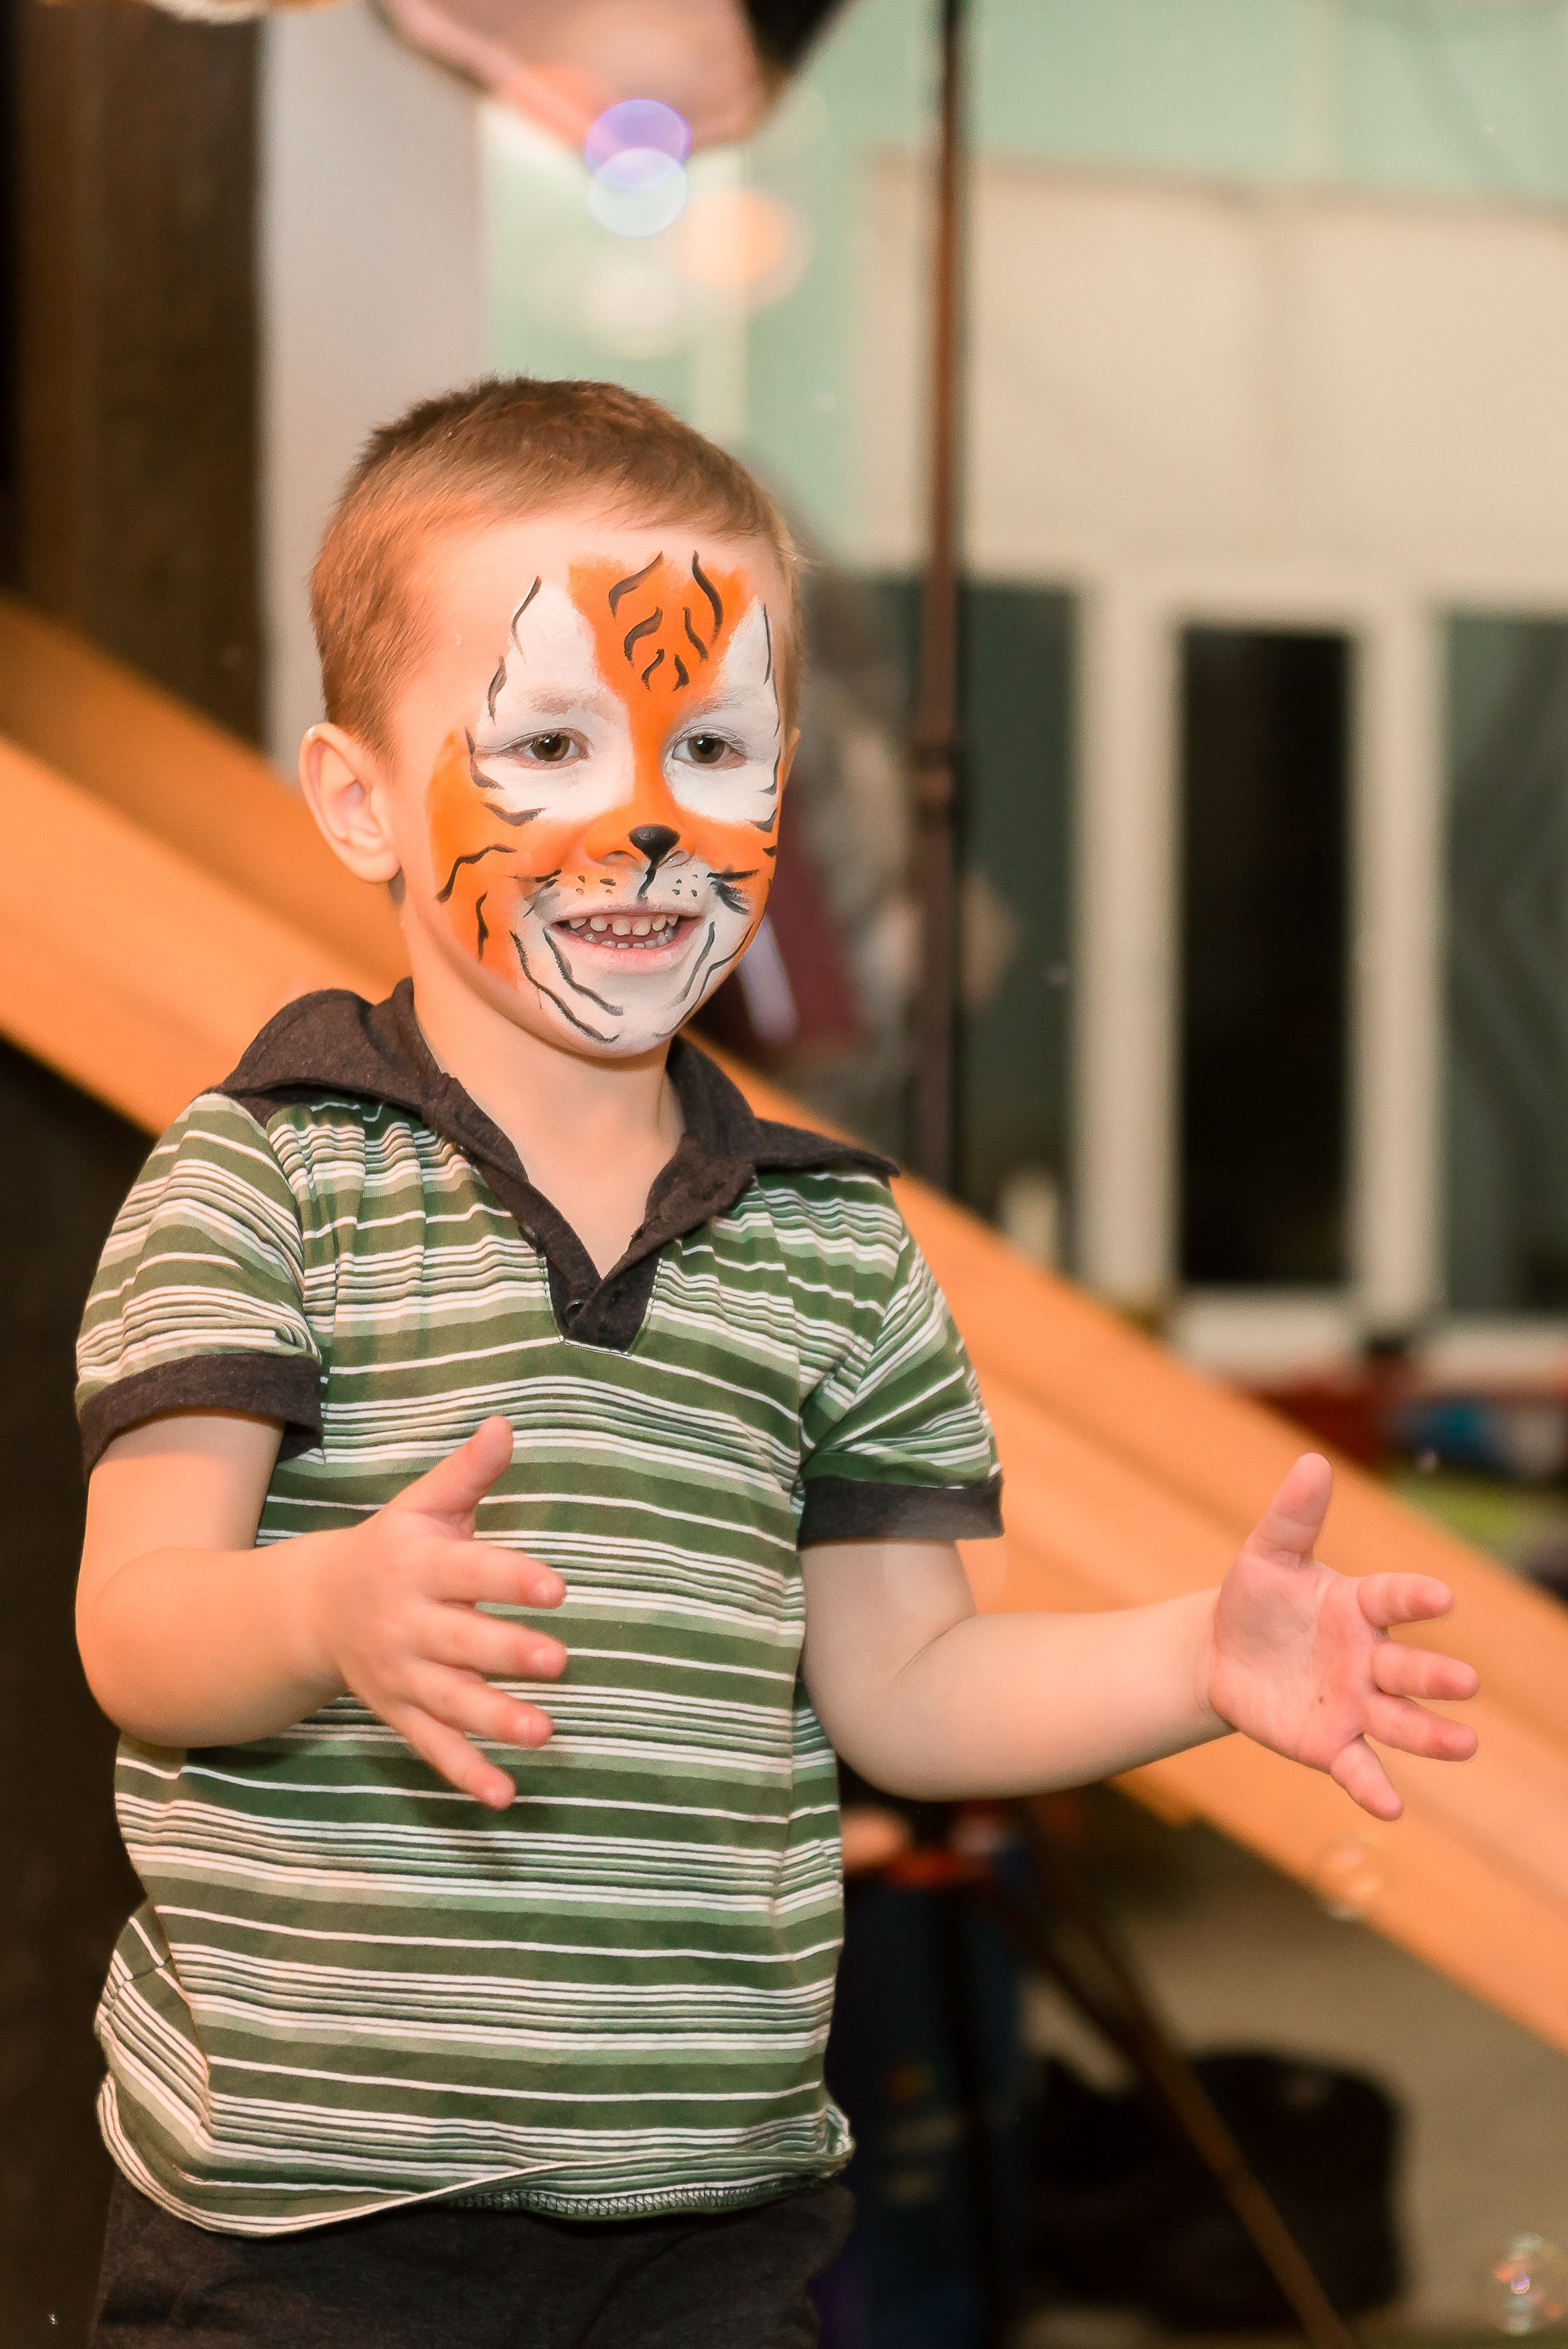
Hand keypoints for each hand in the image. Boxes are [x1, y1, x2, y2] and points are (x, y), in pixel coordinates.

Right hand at [304, 1414, 565, 1808]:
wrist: (313, 1606)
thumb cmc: (392, 1547)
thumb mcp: (423, 1505)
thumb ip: (468, 1473)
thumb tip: (506, 1423)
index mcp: (419, 1567)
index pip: (472, 1572)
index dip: (513, 1579)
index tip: (559, 1588)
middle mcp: (409, 1624)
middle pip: (462, 1642)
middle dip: (507, 1653)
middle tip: (558, 1661)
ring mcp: (402, 1675)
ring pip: (451, 1702)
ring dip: (495, 1720)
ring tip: (545, 1733)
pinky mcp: (400, 1713)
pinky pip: (433, 1748)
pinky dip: (467, 1774)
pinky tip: (505, 1796)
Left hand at [1207, 1452, 1478, 1819]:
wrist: (1220, 1654)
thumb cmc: (1255, 1599)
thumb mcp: (1266, 1555)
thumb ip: (1293, 1516)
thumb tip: (1313, 1462)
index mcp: (1358, 1607)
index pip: (1393, 1598)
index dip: (1414, 1597)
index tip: (1440, 1597)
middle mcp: (1368, 1658)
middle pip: (1409, 1667)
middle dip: (1435, 1676)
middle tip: (1466, 1683)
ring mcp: (1354, 1704)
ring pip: (1400, 1722)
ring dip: (1431, 1734)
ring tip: (1465, 1745)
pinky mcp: (1331, 1744)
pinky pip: (1358, 1767)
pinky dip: (1374, 1787)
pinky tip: (1393, 1807)